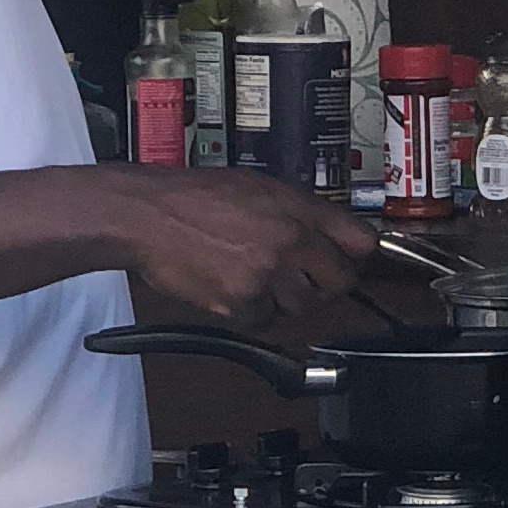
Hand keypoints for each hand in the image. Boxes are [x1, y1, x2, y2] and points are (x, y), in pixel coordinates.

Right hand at [99, 167, 377, 330]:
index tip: (347, 261)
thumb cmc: (192, 197)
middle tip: (300, 278)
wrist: (146, 216)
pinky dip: (250, 312)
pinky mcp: (242, 303)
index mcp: (297, 208)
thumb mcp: (256, 187)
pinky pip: (264, 321)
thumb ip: (297, 210)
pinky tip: (229, 286)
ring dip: (283, 300)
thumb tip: (328, 233)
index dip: (354, 255)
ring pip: (302, 306)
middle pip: (340, 282)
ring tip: (253, 277)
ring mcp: (267, 275)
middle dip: (322, 284)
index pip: (361, 241)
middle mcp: (290, 241)